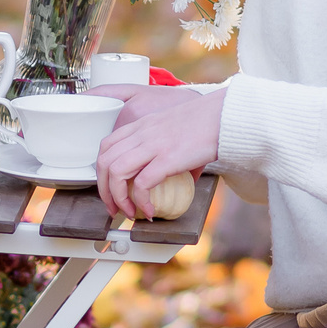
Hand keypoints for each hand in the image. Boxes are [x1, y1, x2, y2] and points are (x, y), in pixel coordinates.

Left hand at [95, 85, 223, 219]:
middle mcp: (142, 134)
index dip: (101, 172)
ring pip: (116, 173)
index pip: (105, 147)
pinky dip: (142, 202)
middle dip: (104, 190)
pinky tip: (150, 210)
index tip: (109, 188)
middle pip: (104, 162)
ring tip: (129, 212)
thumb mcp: (175, 131)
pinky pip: (142, 184)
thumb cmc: (207, 123)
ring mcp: (153, 145)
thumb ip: (168, 151)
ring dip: (118, 198)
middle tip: (114, 207)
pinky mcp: (168, 158)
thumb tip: (181, 180)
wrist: (224, 116)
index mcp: (141, 126)